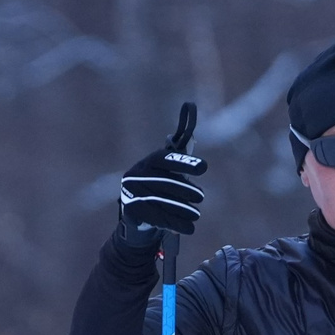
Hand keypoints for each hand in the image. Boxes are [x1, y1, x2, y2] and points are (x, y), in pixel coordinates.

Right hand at [119, 102, 206, 238]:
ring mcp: (131, 193)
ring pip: (162, 201)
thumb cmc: (161, 190)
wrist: (138, 219)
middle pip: (165, 182)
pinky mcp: (130, 211)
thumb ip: (182, 146)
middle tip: (201, 197)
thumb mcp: (172, 170)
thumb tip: (190, 107)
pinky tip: (189, 228)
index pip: (166, 159)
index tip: (204, 168)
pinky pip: (157, 217)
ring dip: (182, 209)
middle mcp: (135, 174)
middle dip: (186, 190)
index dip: (185, 163)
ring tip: (196, 215)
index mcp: (148, 162)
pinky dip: (175, 224)